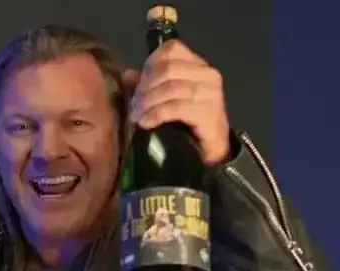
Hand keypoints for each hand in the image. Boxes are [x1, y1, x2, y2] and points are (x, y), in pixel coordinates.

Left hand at [124, 40, 231, 164]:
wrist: (210, 151)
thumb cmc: (188, 123)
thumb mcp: (167, 99)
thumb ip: (149, 84)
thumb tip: (128, 74)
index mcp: (198, 65)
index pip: (171, 50)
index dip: (150, 64)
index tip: (137, 84)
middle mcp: (208, 74)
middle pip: (168, 69)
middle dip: (145, 87)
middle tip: (133, 105)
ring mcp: (211, 93)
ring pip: (171, 88)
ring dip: (148, 102)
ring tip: (136, 116)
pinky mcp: (209, 113)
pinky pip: (176, 108)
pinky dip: (157, 114)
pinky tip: (146, 123)